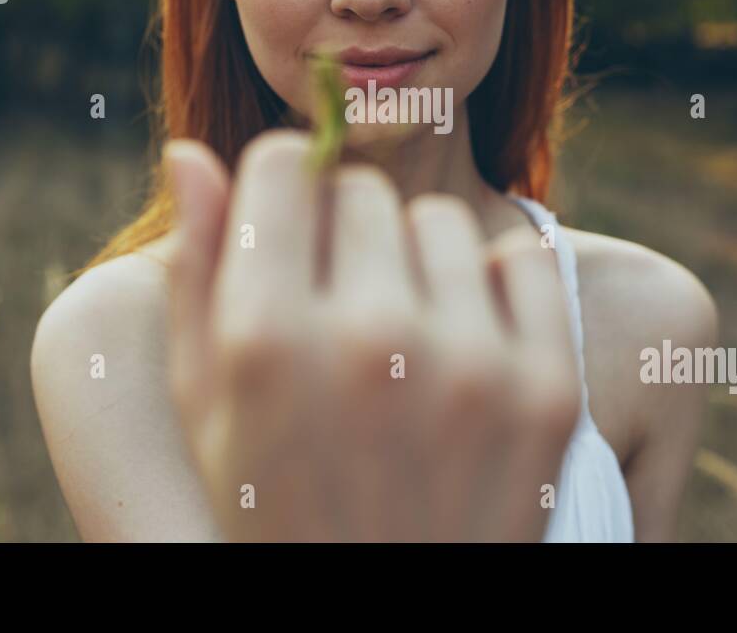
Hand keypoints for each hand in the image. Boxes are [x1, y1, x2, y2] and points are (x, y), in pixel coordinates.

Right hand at [163, 130, 580, 540]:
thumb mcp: (206, 407)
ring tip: (401, 338)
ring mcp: (470, 366)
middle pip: (362, 190)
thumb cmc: (272, 506)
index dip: (280, 190)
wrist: (387, 618)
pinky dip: (494, 289)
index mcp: (267, 340)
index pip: (283, 162)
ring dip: (417, 261)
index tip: (287, 227)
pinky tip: (463, 346)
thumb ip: (197, 273)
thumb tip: (190, 150)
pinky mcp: (546, 390)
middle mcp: (371, 341)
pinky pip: (523, 262)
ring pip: (441, 222)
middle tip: (341, 304)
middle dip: (343, 231)